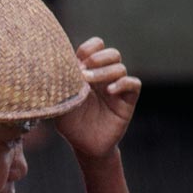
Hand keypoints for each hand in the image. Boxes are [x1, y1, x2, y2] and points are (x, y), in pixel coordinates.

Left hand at [56, 37, 140, 159]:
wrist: (85, 145)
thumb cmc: (71, 122)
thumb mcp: (61, 101)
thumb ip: (61, 83)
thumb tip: (58, 65)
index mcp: (89, 71)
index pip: (96, 47)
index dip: (89, 48)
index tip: (77, 60)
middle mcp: (104, 77)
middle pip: (111, 53)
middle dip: (98, 57)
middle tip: (84, 70)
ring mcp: (116, 88)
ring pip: (120, 67)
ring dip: (105, 71)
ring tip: (90, 82)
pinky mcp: (127, 101)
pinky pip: (133, 84)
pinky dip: (123, 83)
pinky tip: (109, 91)